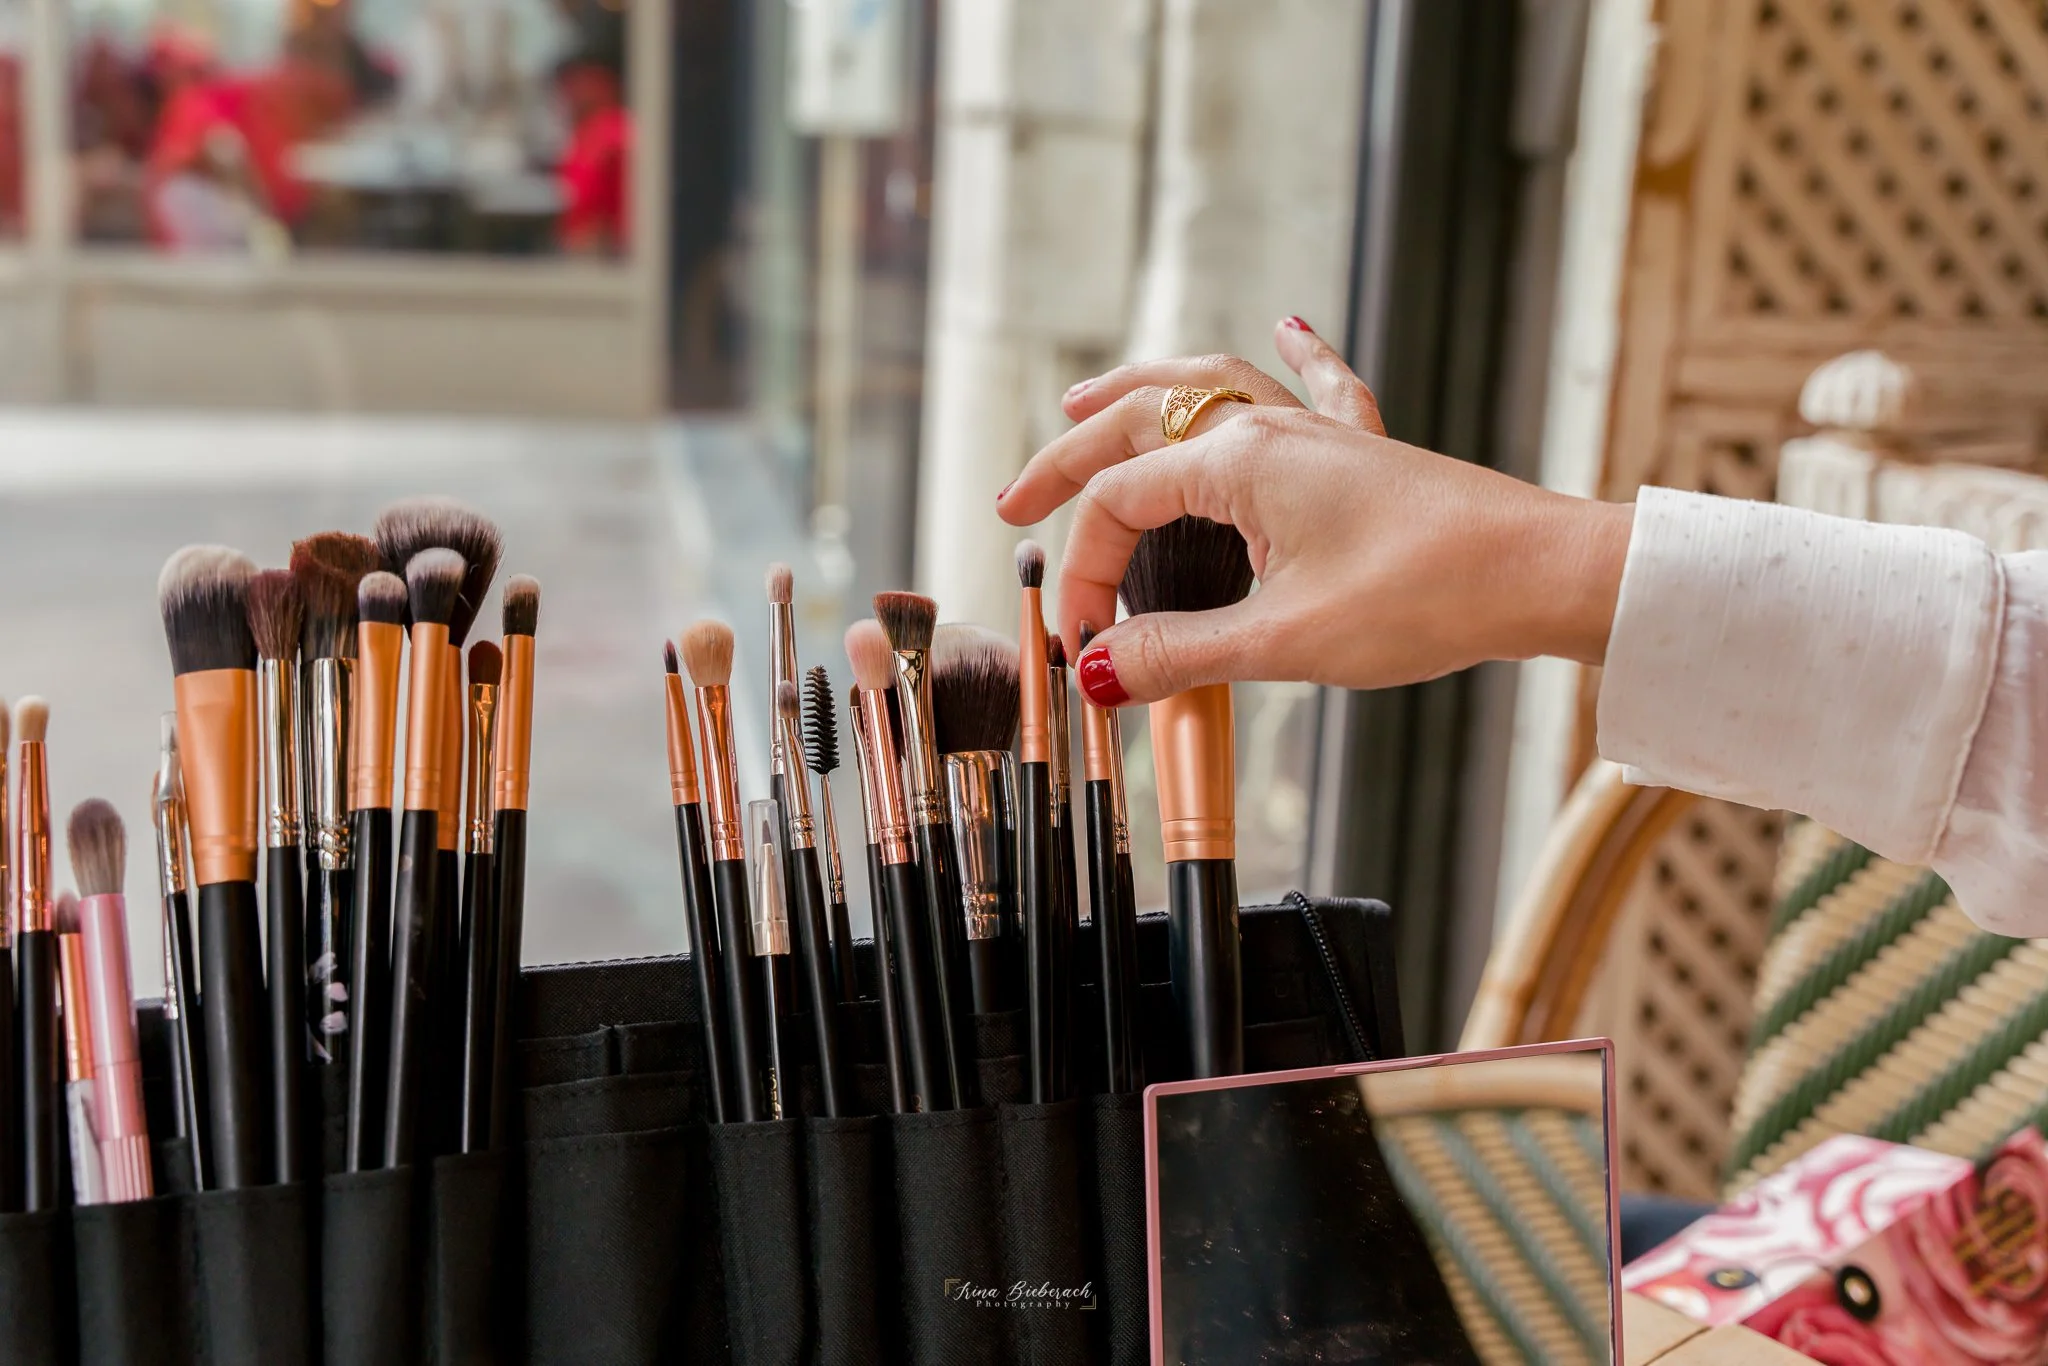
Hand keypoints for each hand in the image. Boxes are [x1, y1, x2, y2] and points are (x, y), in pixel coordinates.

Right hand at [995, 318, 1631, 705]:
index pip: (1120, 501)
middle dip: (1066, 458)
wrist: (1542, 573)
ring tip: (1084, 399)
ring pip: (1207, 386)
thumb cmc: (1428, 595)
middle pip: (1137, 421)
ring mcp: (1318, 434)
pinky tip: (1289, 322)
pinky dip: (1293, 352)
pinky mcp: (1363, 453)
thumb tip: (1098, 671)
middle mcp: (1269, 429)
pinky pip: (1315, 382)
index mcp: (1240, 461)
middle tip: (1013, 502)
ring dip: (1138, 391)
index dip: (1083, 571)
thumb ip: (1179, 654)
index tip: (1081, 641)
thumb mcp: (1286, 639)